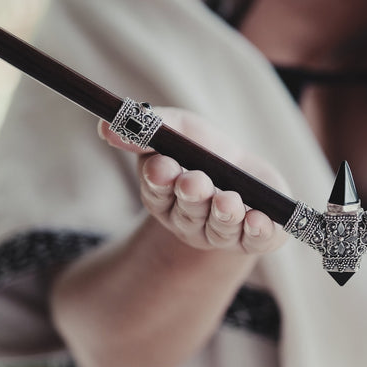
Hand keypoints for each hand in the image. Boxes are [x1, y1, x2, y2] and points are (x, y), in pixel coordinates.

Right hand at [98, 107, 288, 254]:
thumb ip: (150, 126)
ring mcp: (221, 233)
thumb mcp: (180, 128)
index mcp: (165, 196)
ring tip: (228, 201)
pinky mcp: (256, 238)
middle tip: (195, 181)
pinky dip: (258, 231)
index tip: (163, 165)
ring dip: (224, 215)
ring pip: (219, 229)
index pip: (157, 192)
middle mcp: (190, 221)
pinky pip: (256, 240)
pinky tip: (260, 220)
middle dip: (192, 196)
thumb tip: (106, 127)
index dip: (159, 180)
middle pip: (187, 213)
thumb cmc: (206, 149)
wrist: (247, 173)